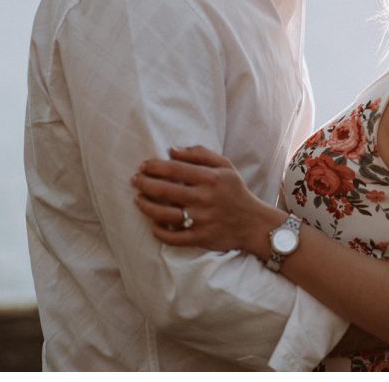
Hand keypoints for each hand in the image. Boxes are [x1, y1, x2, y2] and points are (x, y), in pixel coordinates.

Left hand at [131, 146, 279, 256]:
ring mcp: (201, 220)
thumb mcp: (225, 166)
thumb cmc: (236, 191)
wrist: (253, 223)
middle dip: (144, 183)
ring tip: (137, 200)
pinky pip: (173, 237)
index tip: (143, 166)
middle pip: (165, 190)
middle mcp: (204, 198)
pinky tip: (153, 224)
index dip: (154, 166)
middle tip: (135, 180)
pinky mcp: (200, 238)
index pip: (174, 169)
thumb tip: (172, 150)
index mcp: (210, 178)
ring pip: (164, 214)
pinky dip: (159, 231)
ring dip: (146, 206)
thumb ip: (200, 154)